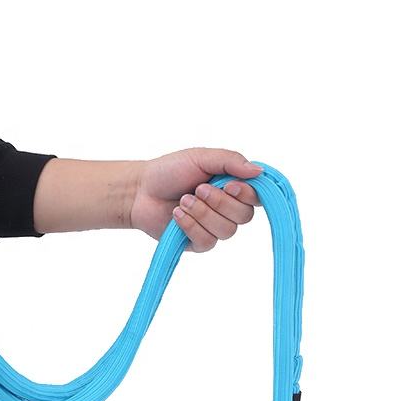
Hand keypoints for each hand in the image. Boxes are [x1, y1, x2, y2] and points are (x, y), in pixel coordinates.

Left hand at [130, 148, 261, 251]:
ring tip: (183, 200)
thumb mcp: (201, 157)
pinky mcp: (197, 243)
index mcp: (233, 187)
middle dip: (220, 202)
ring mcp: (213, 227)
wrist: (141, 190)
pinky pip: (207, 241)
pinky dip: (191, 226)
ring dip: (203, 213)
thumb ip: (231, 161)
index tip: (229, 185)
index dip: (247, 194)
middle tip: (197, 189)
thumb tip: (259, 171)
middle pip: (244, 216)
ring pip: (226, 230)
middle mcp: (227, 209)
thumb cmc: (170, 171)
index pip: (257, 197)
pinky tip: (177, 215)